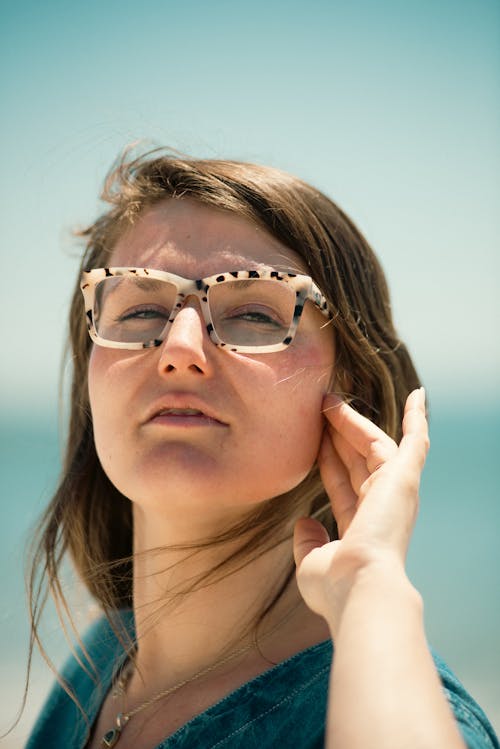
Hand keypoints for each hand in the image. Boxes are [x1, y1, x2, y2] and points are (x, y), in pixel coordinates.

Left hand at [293, 388, 428, 630]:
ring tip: (328, 399)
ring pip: (372, 445)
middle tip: (317, 408)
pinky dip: (417, 418)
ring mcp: (394, 491)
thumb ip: (309, 540)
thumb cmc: (335, 586)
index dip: (327, 460)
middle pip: (355, 459)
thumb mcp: (311, 561)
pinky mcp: (403, 478)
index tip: (315, 439)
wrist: (358, 587)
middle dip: (336, 434)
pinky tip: (417, 395)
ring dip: (352, 421)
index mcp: (360, 526)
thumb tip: (305, 522)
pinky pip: (415, 442)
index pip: (341, 483)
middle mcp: (380, 507)